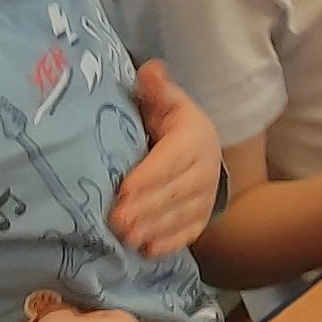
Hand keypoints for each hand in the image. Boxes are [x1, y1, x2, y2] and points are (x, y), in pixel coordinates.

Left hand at [112, 62, 218, 259]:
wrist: (201, 151)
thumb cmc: (171, 125)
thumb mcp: (166, 102)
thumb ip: (155, 89)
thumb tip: (150, 70)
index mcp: (194, 138)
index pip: (173, 159)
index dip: (150, 175)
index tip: (125, 188)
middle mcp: (204, 169)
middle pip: (175, 191)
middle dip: (146, 208)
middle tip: (117, 220)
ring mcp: (204, 197)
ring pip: (180, 215)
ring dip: (154, 228)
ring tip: (127, 238)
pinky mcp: (201, 218)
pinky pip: (188, 233)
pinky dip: (169, 243)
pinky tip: (147, 250)